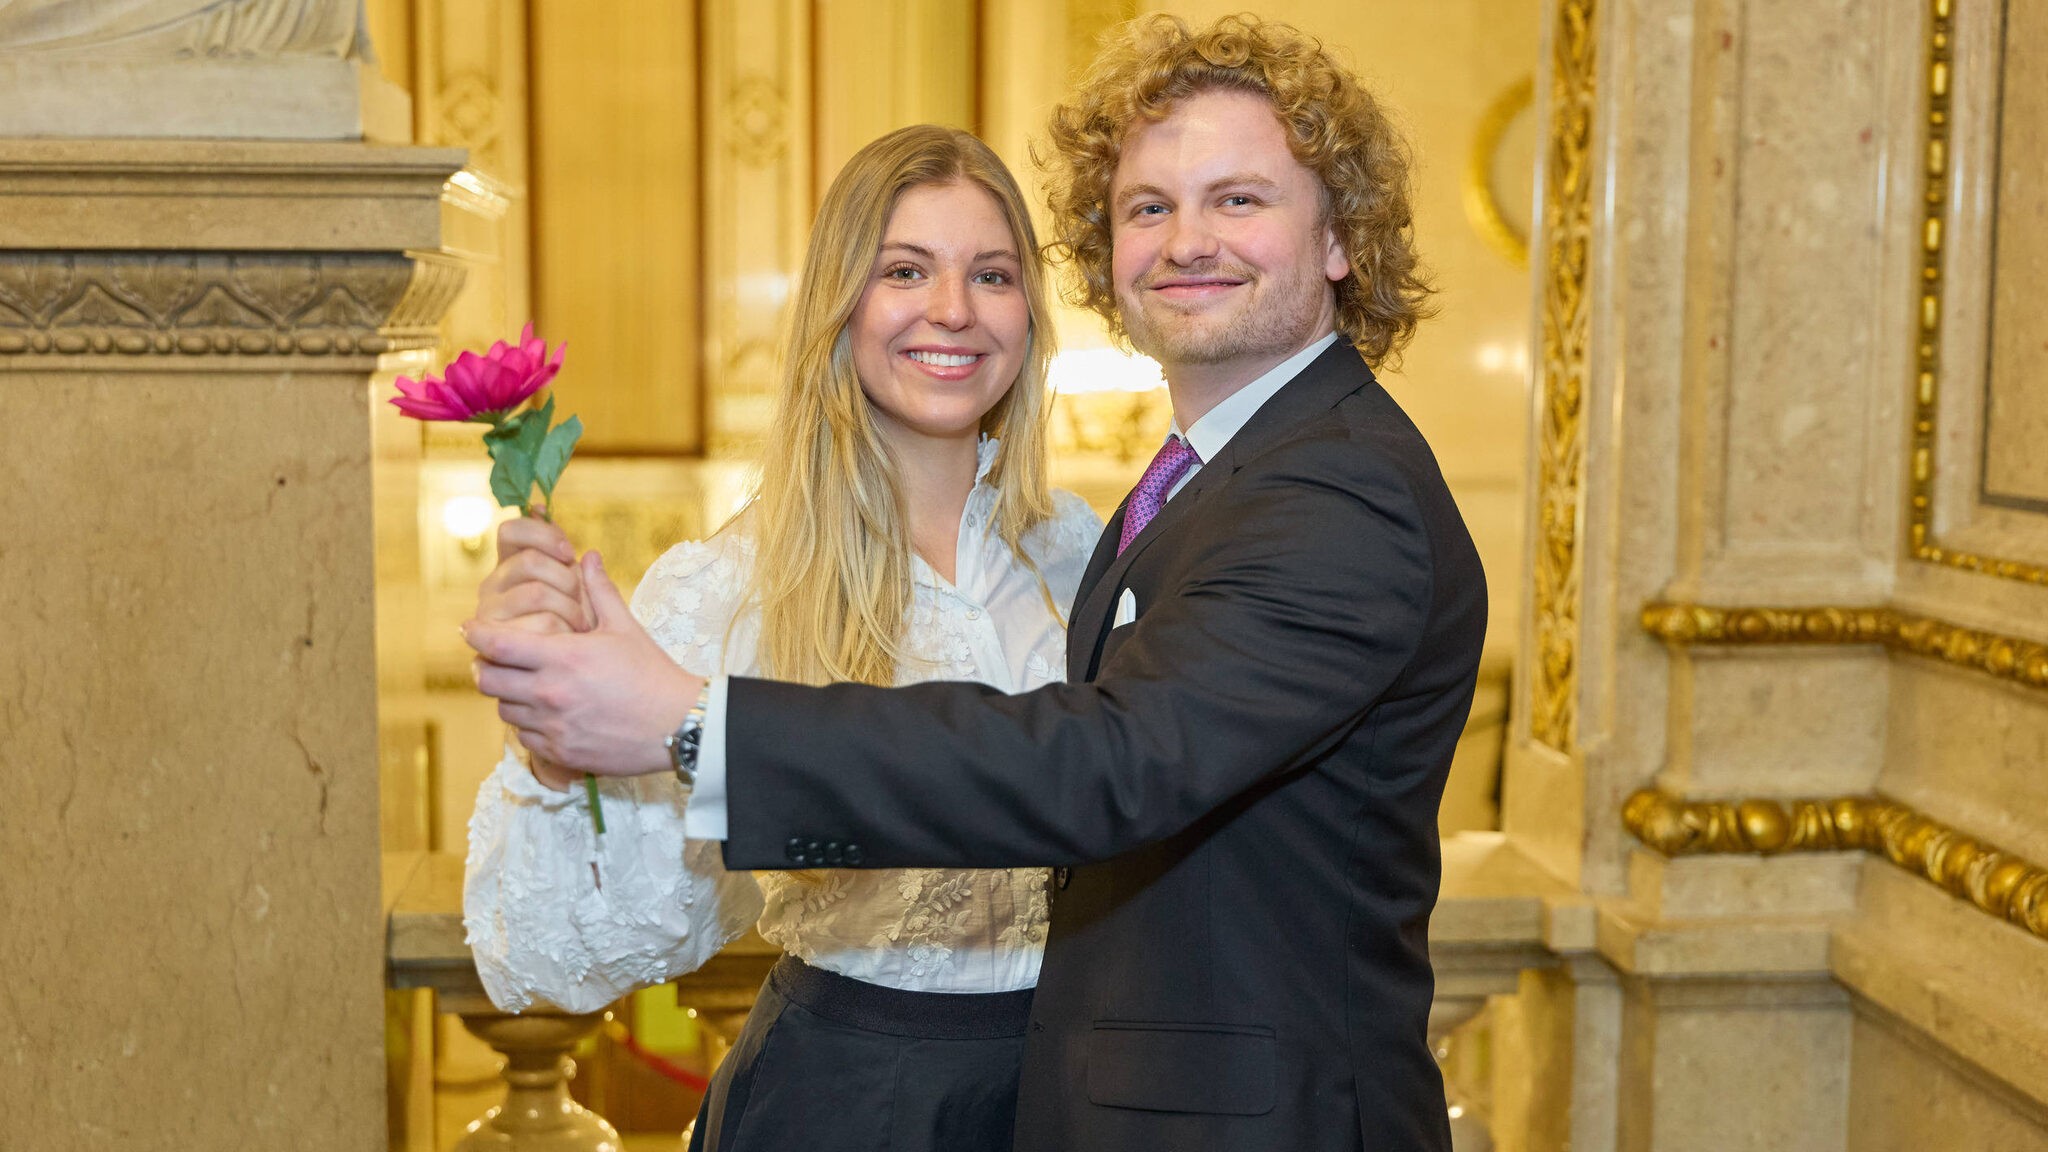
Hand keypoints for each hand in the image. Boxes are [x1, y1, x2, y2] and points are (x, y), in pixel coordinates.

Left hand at [465, 551, 706, 776]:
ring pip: (503, 709)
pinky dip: (527, 723)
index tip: (470, 628)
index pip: (498, 644)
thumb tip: (588, 556)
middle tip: (495, 658)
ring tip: (524, 685)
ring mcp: (553, 726)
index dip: (477, 634)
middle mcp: (550, 693)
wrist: (679, 726)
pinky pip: (524, 737)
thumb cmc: (652, 673)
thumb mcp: (625, 627)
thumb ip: (599, 591)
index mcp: (563, 657)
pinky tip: (546, 713)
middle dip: (485, 665)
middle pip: (487, 679)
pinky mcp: (560, 752)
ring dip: (508, 695)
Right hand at [476, 504, 593, 635]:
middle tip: (582, 598)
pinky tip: (570, 641)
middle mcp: (492, 588)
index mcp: (507, 566)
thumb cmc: (577, 623)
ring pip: (537, 593)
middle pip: (529, 562)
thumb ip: (559, 549)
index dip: (543, 534)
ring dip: (570, 607)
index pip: (511, 530)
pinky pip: (541, 626)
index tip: (569, 552)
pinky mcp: (498, 647)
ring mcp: (491, 617)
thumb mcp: (573, 585)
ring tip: (581, 624)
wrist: (578, 676)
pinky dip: (565, 631)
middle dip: (566, 578)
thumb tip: (539, 505)